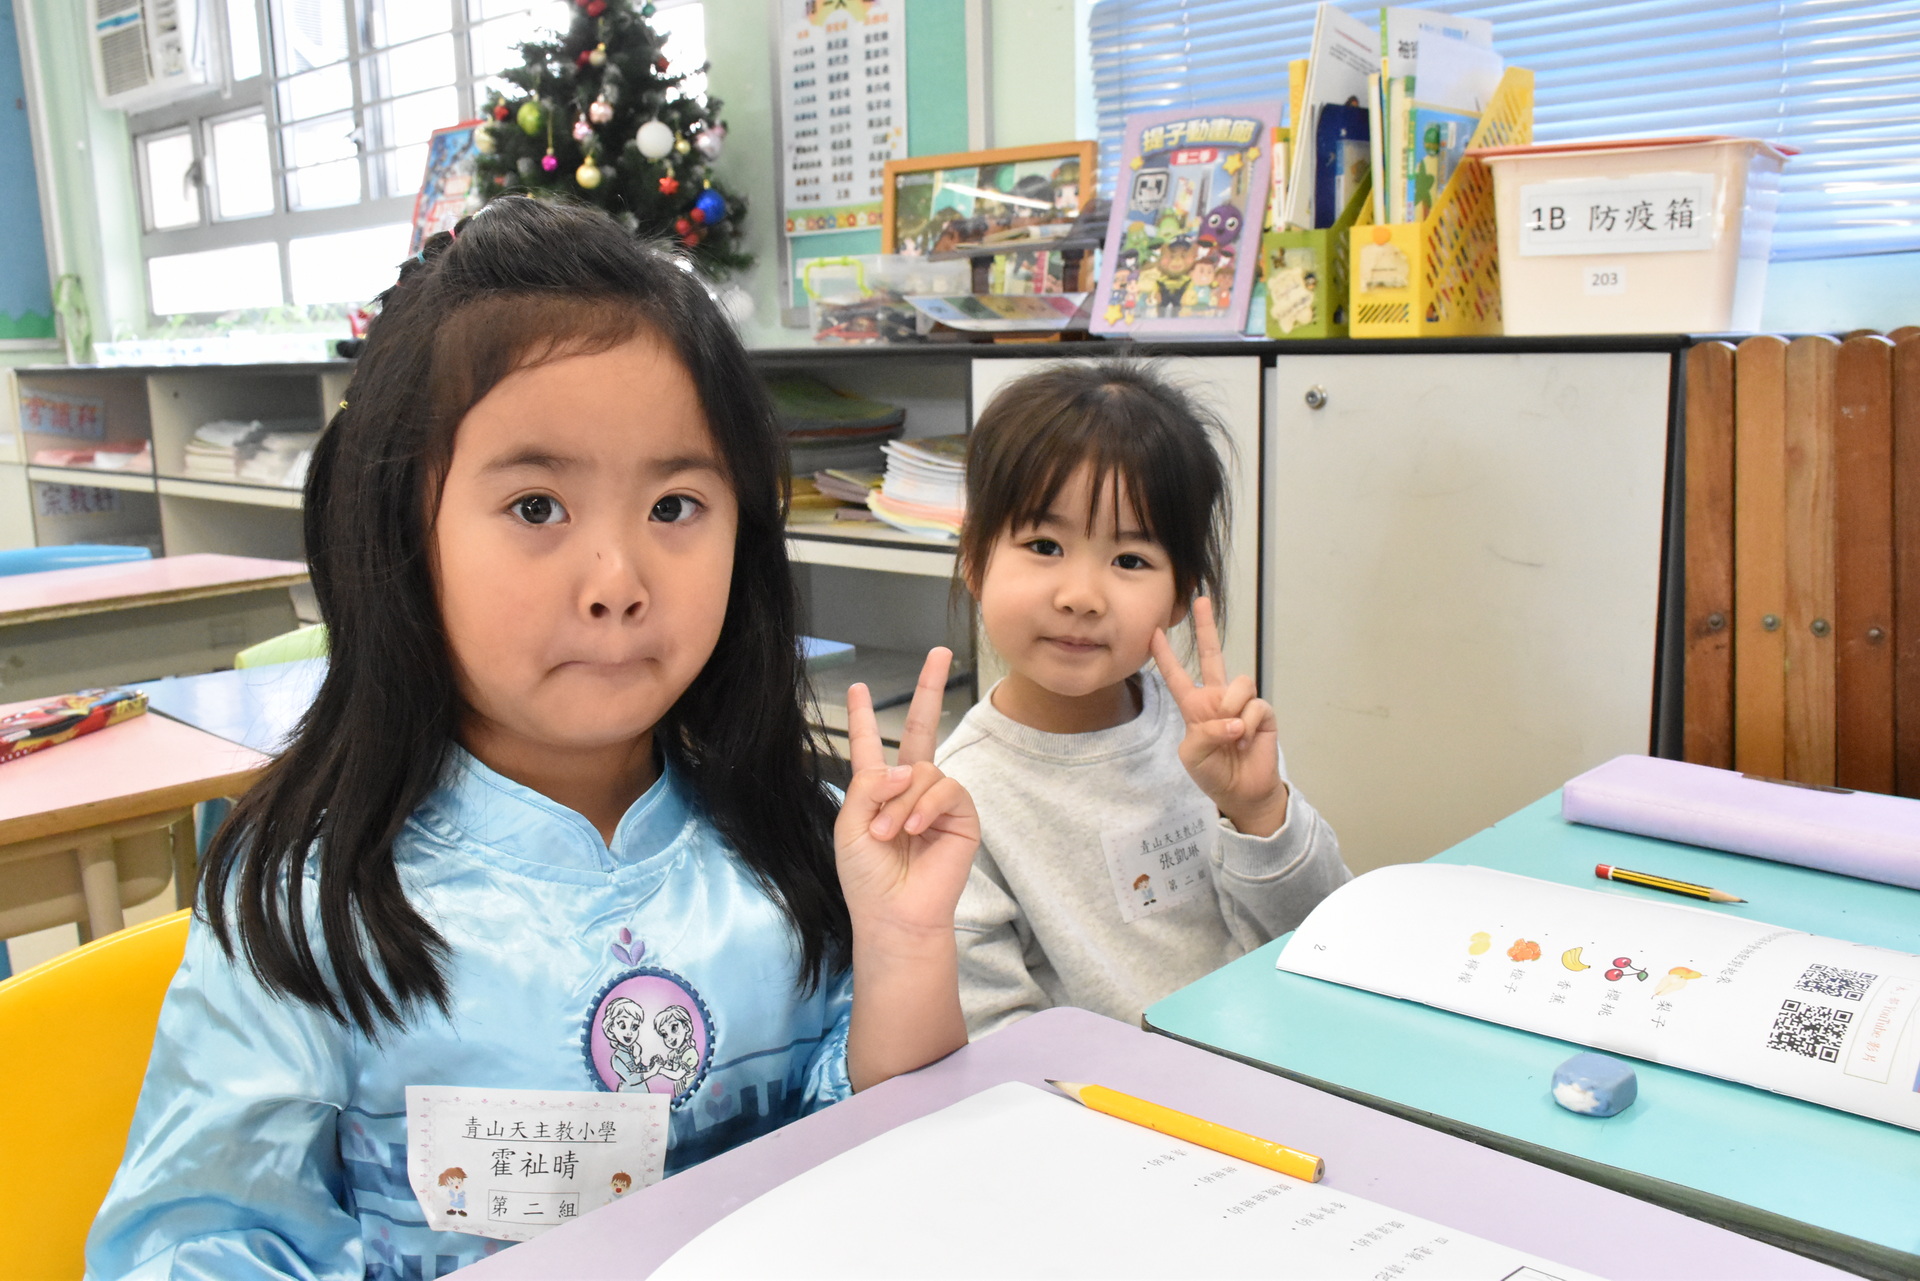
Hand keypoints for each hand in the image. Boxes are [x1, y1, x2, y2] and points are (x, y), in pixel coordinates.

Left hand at [834, 647, 979, 948]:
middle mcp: (909, 788)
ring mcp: (937, 800)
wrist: (893, 914)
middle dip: (930, 689)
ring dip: (899, 801)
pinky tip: (914, 830)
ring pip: (922, 770)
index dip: (864, 717)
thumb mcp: (848, 824)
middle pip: (922, 729)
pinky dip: (925, 806)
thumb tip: (907, 766)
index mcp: (875, 790)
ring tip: (886, 833)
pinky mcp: (962, 816)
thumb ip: (868, 784)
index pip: (871, 744)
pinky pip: (946, 789)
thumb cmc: (866, 876)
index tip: (857, 688)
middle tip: (940, 653)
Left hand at [1149, 598, 1289, 836]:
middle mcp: (1217, 698)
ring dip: (1233, 708)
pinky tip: (1246, 739)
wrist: (1242, 791)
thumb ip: (1204, 733)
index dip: (1165, 656)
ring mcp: (1241, 703)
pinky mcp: (1262, 712)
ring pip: (1238, 683)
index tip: (1154, 632)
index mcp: (1194, 706)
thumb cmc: (1213, 772)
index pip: (1177, 676)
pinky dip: (1248, 723)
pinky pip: (1254, 705)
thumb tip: (1232, 719)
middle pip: (1212, 655)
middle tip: (1201, 600)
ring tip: (1234, 733)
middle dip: (1206, 628)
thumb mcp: (1192, 755)